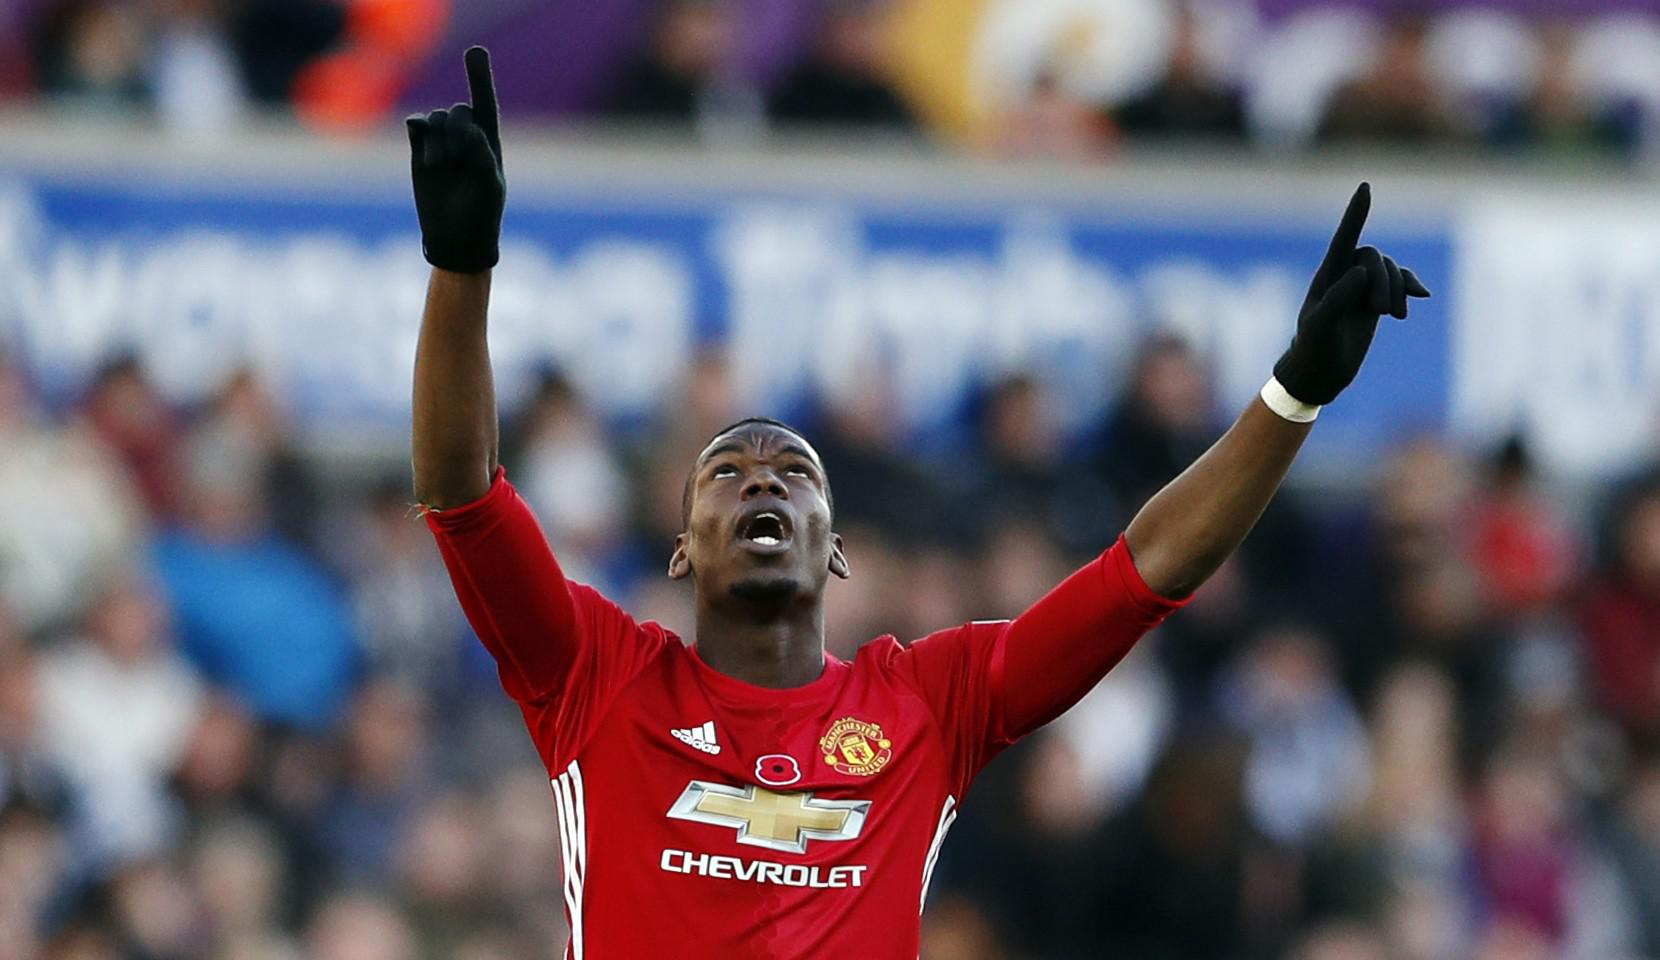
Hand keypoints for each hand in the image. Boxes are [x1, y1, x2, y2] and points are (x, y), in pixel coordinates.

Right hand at [407, 46, 505, 273]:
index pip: (485, 105)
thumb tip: (465, 129)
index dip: (480, 77)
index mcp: (489, 144)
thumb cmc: (481, 215)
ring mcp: (441, 144)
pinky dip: (419, 125)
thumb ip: (482, 155)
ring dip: (438, 137)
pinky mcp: (419, 151)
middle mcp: (466, 139)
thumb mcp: (489, 187)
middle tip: (454, 159)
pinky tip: (418, 132)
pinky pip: (417, 126)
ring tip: (437, 165)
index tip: (475, 52)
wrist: (455, 240)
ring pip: (437, 118)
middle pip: (459, 111)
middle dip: (456, 129)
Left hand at [1273, 183, 1430, 406]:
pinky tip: (1423, 295)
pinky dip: (1410, 285)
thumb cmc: (1314, 348)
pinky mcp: (1375, 300)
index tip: (1365, 187)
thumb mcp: (1322, 326)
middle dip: (1385, 282)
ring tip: (1395, 317)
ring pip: (1390, 270)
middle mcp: (1344, 276)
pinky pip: (1399, 282)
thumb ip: (1338, 298)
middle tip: (1382, 313)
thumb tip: (1360, 272)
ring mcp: (1361, 287)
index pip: (1344, 239)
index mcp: (1327, 276)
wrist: (1321, 372)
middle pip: (1375, 258)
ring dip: (1397, 290)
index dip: (1355, 214)